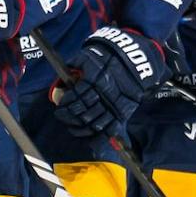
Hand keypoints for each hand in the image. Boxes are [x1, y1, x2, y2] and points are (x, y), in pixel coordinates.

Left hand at [53, 26, 167, 138]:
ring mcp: (114, 105)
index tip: (60, 106)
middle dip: (69, 117)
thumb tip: (63, 78)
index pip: (74, 99)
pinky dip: (99, 137)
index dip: (65, 105)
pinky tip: (90, 141)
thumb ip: (74, 65)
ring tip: (72, 127)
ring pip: (95, 124)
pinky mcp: (124, 112)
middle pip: (82, 114)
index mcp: (93, 81)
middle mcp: (103, 95)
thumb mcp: (88, 56)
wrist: (135, 58)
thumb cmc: (107, 56)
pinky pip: (111, 129)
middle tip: (62, 116)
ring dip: (81, 129)